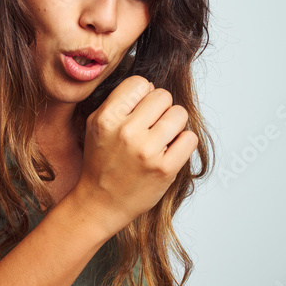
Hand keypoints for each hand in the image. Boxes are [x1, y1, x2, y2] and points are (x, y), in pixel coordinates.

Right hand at [74, 75, 196, 234]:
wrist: (100, 202)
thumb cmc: (101, 163)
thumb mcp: (96, 125)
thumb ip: (119, 102)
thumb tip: (151, 86)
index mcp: (107, 118)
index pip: (140, 83)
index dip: (143, 94)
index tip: (139, 110)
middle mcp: (126, 132)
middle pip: (163, 95)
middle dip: (161, 108)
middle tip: (152, 125)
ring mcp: (147, 151)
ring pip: (180, 114)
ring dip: (174, 124)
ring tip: (162, 137)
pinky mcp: (165, 169)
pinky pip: (189, 138)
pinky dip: (183, 143)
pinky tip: (170, 150)